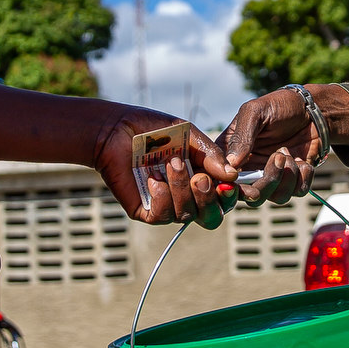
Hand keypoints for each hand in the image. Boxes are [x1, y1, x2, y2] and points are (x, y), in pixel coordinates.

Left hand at [90, 108, 232, 224]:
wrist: (117, 129)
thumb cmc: (154, 130)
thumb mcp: (189, 136)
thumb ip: (210, 154)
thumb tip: (231, 175)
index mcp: (201, 178)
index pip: (223, 200)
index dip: (229, 196)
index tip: (227, 182)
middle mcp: (186, 196)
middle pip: (211, 218)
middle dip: (208, 199)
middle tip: (199, 177)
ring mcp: (166, 205)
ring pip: (187, 215)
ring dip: (182, 188)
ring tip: (170, 163)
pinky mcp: (146, 210)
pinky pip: (163, 216)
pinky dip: (163, 197)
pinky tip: (154, 178)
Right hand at [220, 88, 324, 206]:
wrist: (313, 108)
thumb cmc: (280, 105)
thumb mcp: (255, 112)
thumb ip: (242, 136)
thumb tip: (231, 164)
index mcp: (232, 153)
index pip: (223, 179)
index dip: (231, 185)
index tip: (242, 177)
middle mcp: (250, 169)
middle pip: (250, 195)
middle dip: (266, 181)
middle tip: (279, 157)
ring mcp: (271, 176)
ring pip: (274, 197)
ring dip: (287, 176)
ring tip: (289, 152)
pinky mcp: (293, 180)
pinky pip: (296, 193)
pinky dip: (302, 177)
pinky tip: (302, 160)